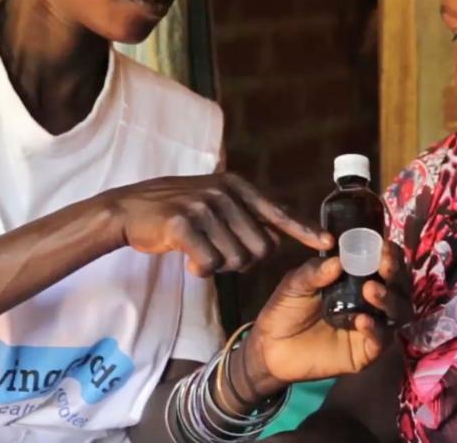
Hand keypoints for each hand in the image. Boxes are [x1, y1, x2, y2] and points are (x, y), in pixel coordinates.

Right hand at [100, 173, 330, 276]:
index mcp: (236, 186)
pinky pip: (209, 263)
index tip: (327, 244)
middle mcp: (224, 193)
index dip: (304, 230)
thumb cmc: (176, 210)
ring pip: (236, 259)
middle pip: (260, 248)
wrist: (129, 209)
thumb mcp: (215, 202)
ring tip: (201, 252)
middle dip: (244, 261)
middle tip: (218, 253)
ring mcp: (204, 207)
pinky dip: (201, 270)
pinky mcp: (183, 224)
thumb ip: (245, 217)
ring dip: (220, 266)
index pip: (277, 213)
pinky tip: (187, 260)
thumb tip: (276, 242)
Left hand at [235, 241, 412, 399]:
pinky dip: (376, 329)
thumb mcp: (296, 283)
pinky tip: (362, 321)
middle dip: (396, 274)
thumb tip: (339, 261)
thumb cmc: (286, 308)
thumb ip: (315, 271)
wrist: (271, 346)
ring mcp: (371, 326)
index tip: (385, 246)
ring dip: (389, 299)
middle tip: (385, 265)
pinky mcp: (366, 352)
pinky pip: (381, 341)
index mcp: (358, 279)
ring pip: (398, 312)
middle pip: (399, 286)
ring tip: (371, 291)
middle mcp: (371, 301)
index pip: (384, 263)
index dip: (390, 254)